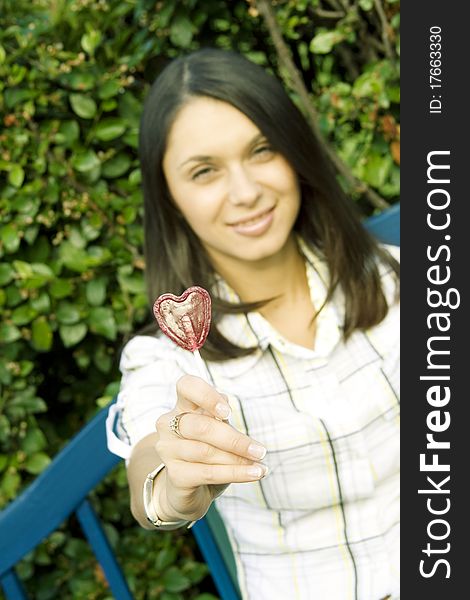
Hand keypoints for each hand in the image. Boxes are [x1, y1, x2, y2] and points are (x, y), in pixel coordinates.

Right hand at [155, 375, 267, 520]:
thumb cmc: (209, 450)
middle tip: (261, 451)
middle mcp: (168, 424)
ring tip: (260, 467)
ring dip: (238, 460)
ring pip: (206, 452)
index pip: (186, 386)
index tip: (228, 412)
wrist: (191, 490)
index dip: (207, 396)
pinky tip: (253, 474)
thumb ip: (223, 420)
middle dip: (235, 440)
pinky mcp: (174, 475)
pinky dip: (236, 473)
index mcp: (182, 405)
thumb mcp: (219, 429)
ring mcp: (168, 450)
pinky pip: (209, 473)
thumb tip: (232, 420)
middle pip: (201, 426)